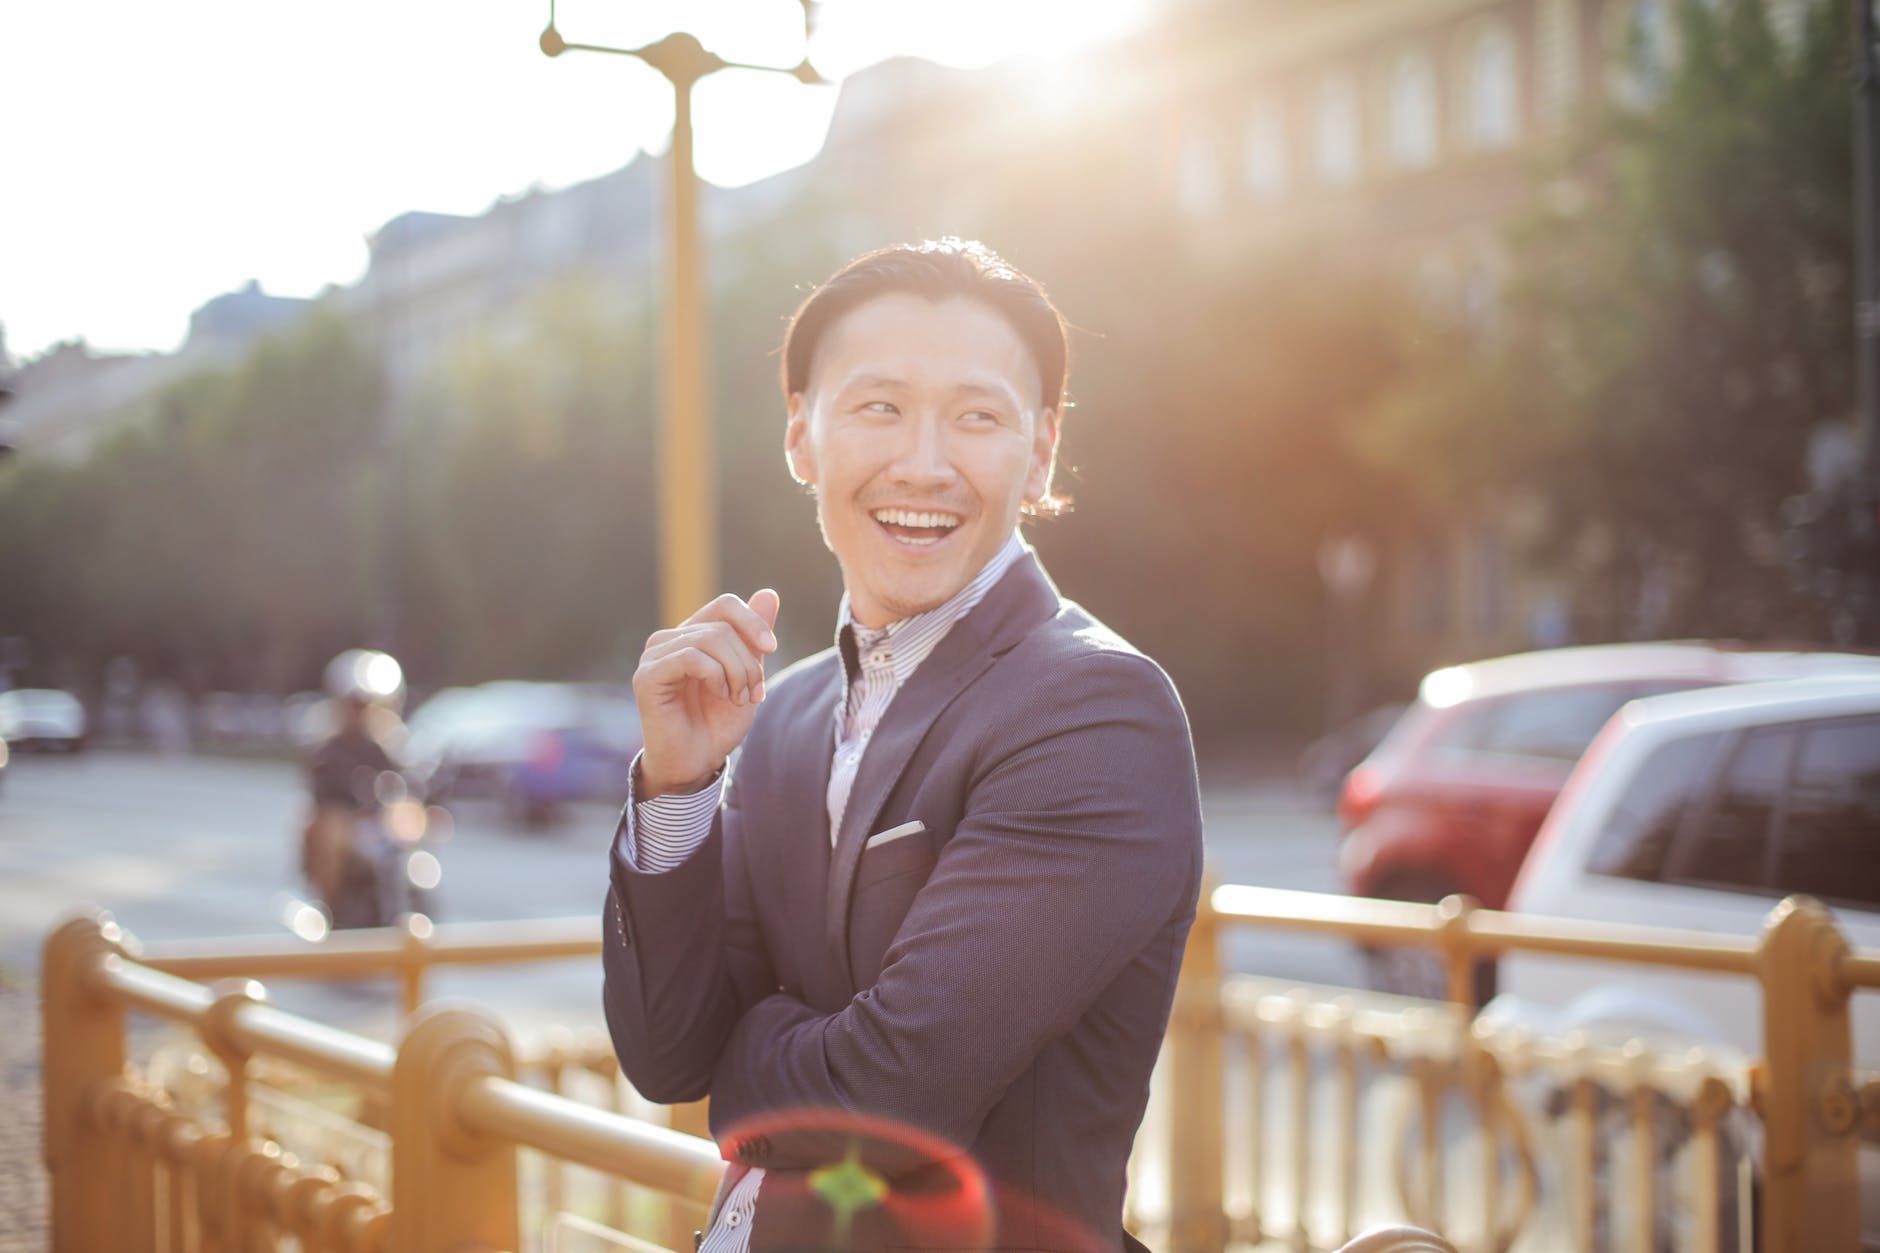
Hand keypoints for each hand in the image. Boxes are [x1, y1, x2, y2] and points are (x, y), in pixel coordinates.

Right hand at [633, 590, 780, 798]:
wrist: (697, 762)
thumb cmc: (718, 722)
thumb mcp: (747, 675)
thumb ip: (754, 638)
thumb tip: (769, 592)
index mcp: (691, 635)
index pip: (724, 605)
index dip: (752, 621)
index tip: (771, 648)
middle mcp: (669, 639)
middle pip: (722, 626)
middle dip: (748, 661)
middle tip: (753, 693)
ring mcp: (654, 656)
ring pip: (709, 638)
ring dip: (736, 671)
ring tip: (738, 698)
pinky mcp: (647, 676)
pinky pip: (691, 657)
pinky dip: (716, 676)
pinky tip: (719, 695)